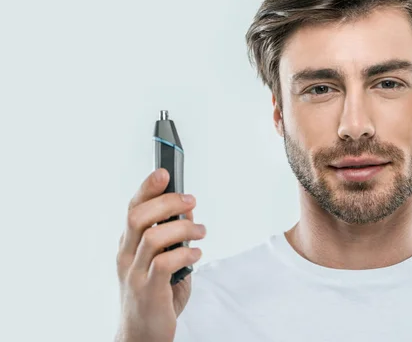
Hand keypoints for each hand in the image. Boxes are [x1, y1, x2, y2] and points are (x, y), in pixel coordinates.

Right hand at [115, 168, 206, 341]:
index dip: (147, 188)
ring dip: (183, 228)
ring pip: (153, 237)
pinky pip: (165, 263)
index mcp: (128, 246)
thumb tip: (187, 212)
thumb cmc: (155, 296)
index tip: (164, 172)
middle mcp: (126, 257)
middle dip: (168, 202)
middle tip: (191, 201)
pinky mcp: (149, 291)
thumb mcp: (162, 262)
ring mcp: (135, 274)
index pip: (133, 209)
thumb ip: (172, 238)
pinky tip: (196, 255)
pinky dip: (185, 253)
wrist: (142, 336)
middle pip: (139, 217)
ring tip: (200, 232)